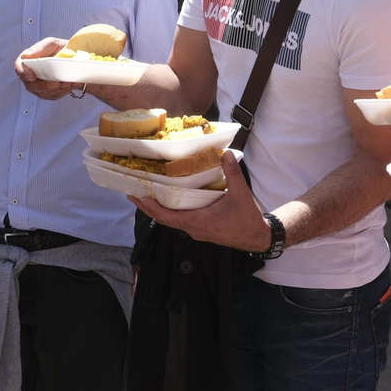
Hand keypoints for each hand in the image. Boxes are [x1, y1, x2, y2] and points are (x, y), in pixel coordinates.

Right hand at [14, 38, 79, 100]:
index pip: (19, 67)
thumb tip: (26, 55)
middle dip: (44, 86)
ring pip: (42, 93)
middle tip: (56, 83)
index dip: (23, 73)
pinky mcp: (49, 93)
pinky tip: (68, 85)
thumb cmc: (61, 49)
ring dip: (55, 90)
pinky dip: (61, 92)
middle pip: (30, 85)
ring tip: (66, 82)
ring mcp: (39, 85)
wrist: (76, 57)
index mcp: (29, 60)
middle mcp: (31, 74)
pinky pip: (52, 96)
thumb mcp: (52, 44)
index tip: (32, 76)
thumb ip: (40, 48)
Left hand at [130, 152, 271, 252]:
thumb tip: (226, 154)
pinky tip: (169, 200)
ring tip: (146, 195)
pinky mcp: (201, 229)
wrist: (257, 237)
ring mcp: (197, 230)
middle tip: (133, 194)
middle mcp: (193, 229)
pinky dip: (170, 211)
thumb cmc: (247, 219)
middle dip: (147, 207)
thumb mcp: (240, 194)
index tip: (140, 197)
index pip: (167, 218)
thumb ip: (233, 173)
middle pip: (164, 219)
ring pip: (171, 221)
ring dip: (157, 209)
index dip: (152, 208)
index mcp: (198, 222)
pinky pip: (180, 221)